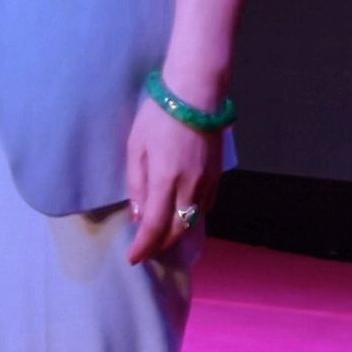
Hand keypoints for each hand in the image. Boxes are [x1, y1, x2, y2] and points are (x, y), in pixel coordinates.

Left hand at [125, 96, 219, 266]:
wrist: (196, 92)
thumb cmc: (159, 115)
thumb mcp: (136, 147)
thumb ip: (137, 182)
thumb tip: (138, 213)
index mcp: (165, 180)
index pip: (154, 226)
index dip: (144, 246)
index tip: (134, 258)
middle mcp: (190, 187)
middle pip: (178, 230)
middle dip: (161, 246)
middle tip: (147, 252)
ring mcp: (207, 182)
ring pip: (194, 220)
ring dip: (178, 234)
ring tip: (163, 239)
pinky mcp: (217, 174)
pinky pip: (205, 206)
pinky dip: (193, 217)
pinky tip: (184, 216)